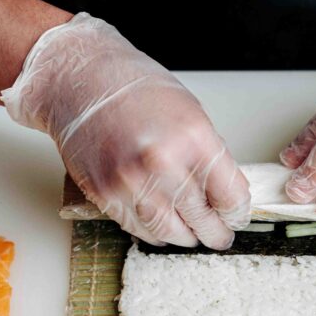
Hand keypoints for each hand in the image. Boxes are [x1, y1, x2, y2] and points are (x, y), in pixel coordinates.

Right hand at [1, 13, 249, 248]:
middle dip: (215, 234)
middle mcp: (164, 163)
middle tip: (219, 237)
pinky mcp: (105, 194)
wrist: (79, 79)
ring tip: (192, 233)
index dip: (237, 214)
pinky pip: (138, 228)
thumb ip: (208, 156)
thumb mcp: (191, 113)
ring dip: (185, 237)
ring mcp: (132, 182)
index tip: (236, 218)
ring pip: (170, 232)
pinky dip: (154, 231)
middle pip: (203, 220)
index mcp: (195, 139)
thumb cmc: (135, 88)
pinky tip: (161, 224)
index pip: (230, 198)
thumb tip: (223, 194)